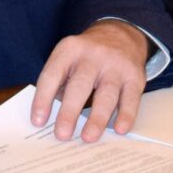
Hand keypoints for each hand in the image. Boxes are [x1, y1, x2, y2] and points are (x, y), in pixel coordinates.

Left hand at [31, 20, 151, 142]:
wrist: (121, 34)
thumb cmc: (87, 56)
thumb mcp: (68, 58)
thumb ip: (59, 84)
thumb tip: (50, 121)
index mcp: (69, 50)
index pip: (52, 75)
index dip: (43, 98)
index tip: (37, 121)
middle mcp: (93, 56)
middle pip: (80, 85)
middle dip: (70, 112)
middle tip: (62, 135)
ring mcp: (116, 66)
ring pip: (106, 94)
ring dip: (97, 118)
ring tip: (88, 137)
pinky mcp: (135, 77)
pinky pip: (131, 99)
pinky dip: (126, 115)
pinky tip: (119, 129)